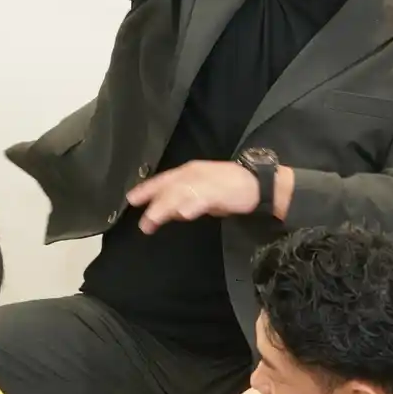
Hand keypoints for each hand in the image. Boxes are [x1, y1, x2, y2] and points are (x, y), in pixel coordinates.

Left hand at [126, 161, 260, 233]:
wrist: (260, 184)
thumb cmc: (231, 189)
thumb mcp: (203, 194)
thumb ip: (186, 200)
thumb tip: (170, 212)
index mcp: (190, 172)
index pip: (164, 180)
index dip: (147, 189)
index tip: (131, 199)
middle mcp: (195, 173)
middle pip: (170, 187)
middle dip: (154, 202)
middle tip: (144, 221)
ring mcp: (208, 181)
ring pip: (182, 192)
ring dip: (167, 206)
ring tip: (154, 218)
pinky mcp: (221, 190)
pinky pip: (204, 198)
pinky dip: (193, 205)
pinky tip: (184, 213)